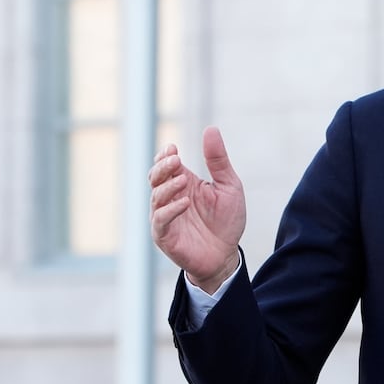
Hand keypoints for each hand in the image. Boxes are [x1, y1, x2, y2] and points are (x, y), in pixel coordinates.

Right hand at [149, 126, 246, 293]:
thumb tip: (210, 129)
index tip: (173, 149)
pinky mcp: (165, 235)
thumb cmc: (227, 220)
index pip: (165, 165)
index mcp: (183, 184)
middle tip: (176, 160)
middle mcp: (170, 198)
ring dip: (167, 187)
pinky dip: (170, 210)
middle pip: (155, 177)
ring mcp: (165, 217)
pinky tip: (185, 203)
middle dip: (162, 167)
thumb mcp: (228, 186)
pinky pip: (160, 220)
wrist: (227, 255)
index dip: (165, 156)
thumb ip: (218, 160)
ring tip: (183, 180)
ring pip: (156, 197)